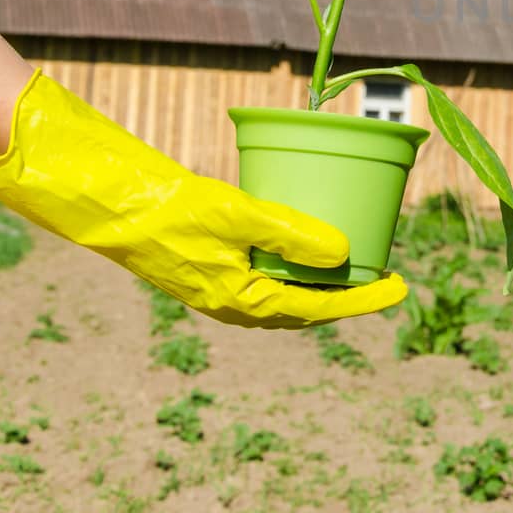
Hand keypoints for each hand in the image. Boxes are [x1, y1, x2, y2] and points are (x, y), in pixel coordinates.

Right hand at [0, 70, 406, 328]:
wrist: (111, 204)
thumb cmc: (172, 210)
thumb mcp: (238, 214)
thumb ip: (292, 233)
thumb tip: (343, 254)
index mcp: (244, 301)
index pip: (320, 308)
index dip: (363, 298)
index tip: (400, 288)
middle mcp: (235, 302)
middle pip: (306, 306)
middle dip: (346, 293)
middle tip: (383, 273)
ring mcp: (221, 288)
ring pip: (286, 293)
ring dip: (319, 282)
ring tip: (353, 260)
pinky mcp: (210, 267)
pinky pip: (266, 276)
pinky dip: (293, 266)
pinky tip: (301, 243)